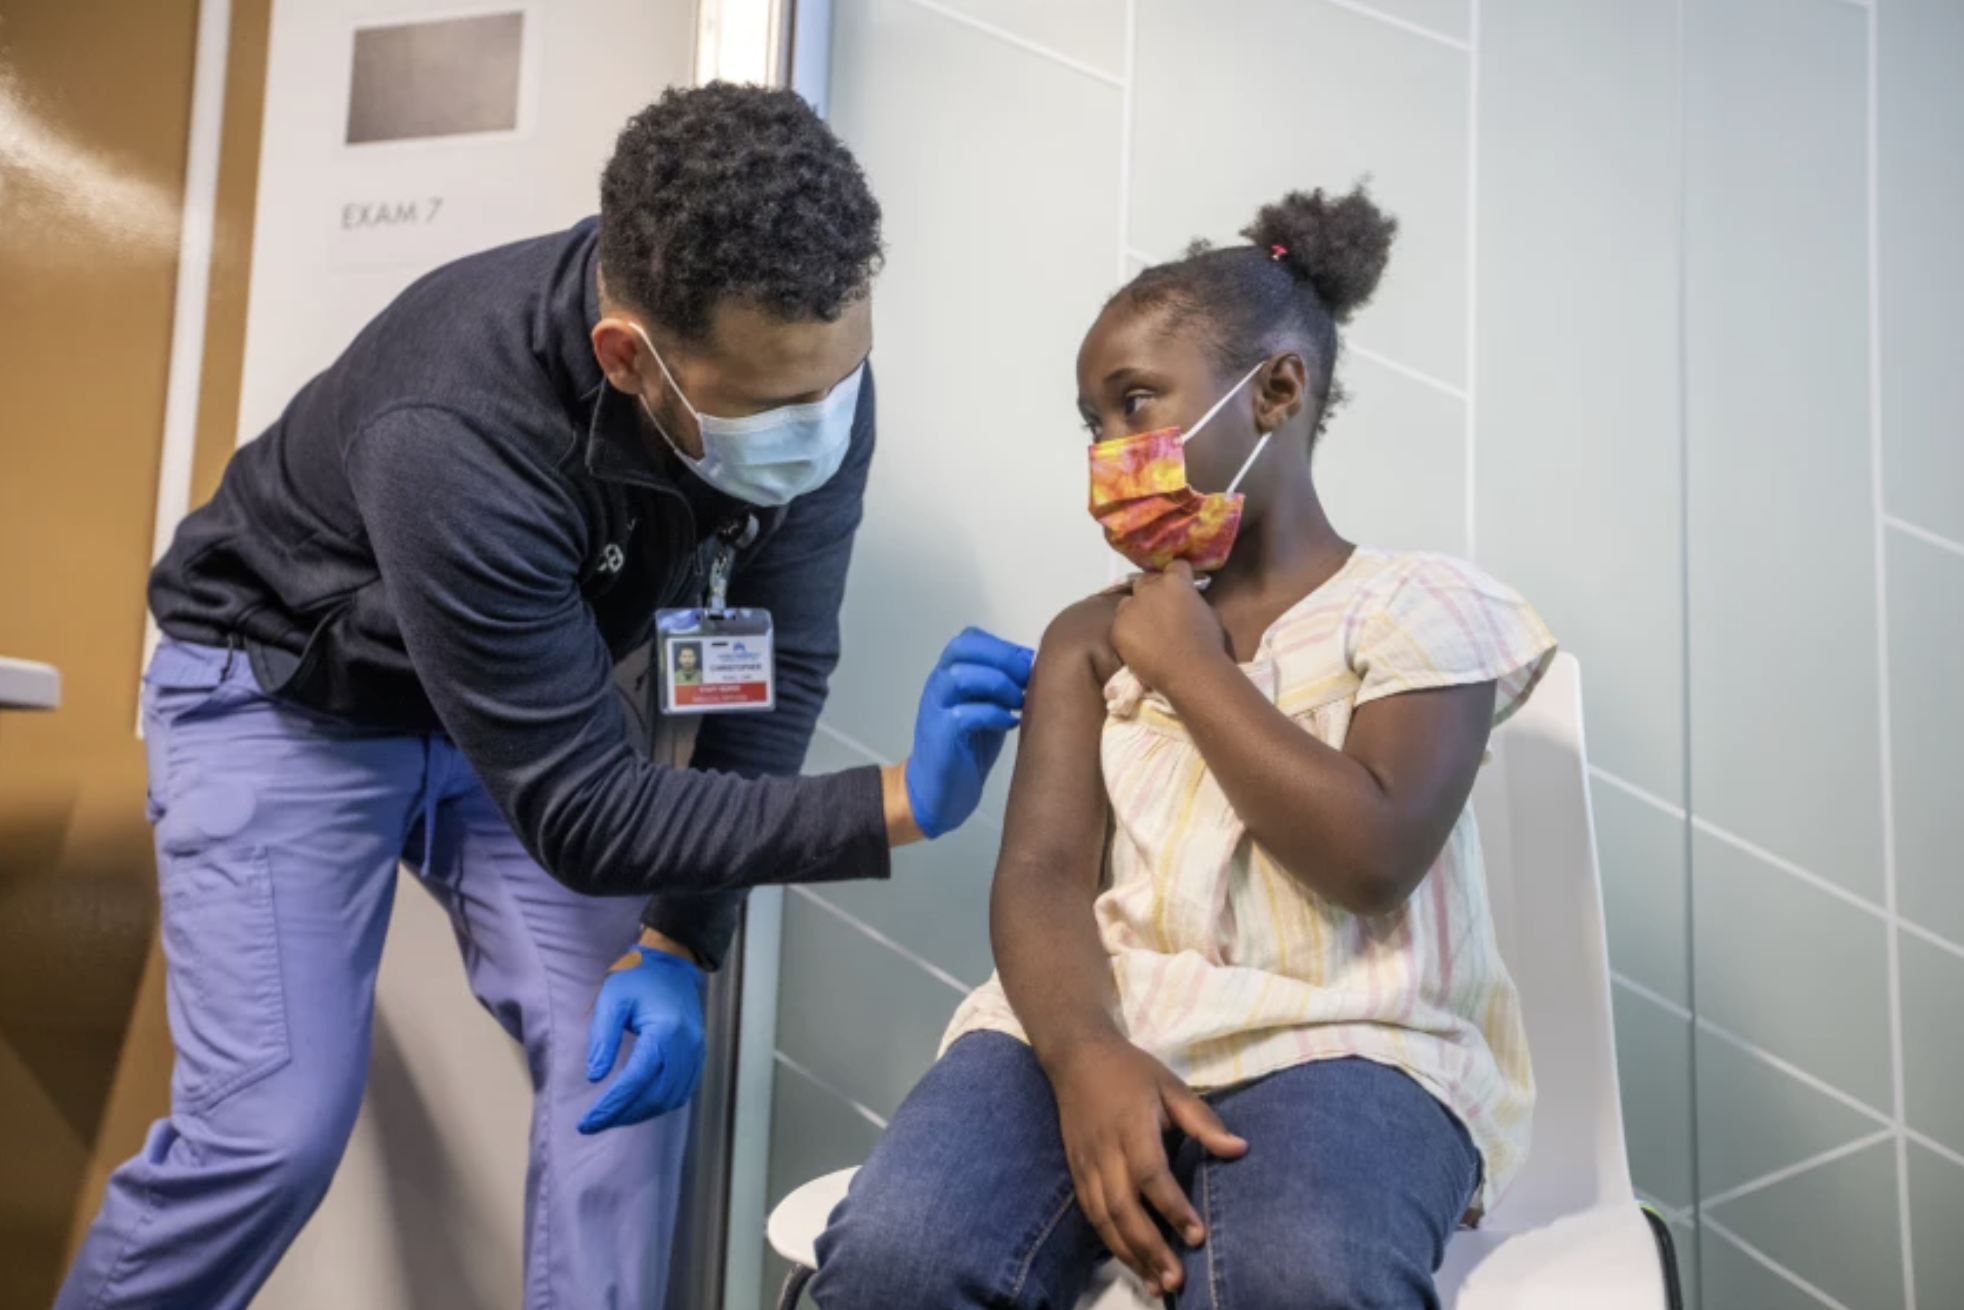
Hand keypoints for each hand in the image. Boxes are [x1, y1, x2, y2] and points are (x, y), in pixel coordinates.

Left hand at [578, 944, 705, 1133]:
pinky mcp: (697, 1055)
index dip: (610, 1106)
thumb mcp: (611, 1000)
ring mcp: (695, 1052)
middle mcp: (685, 1047)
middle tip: (594, 1124)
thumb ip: (602, 1039)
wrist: (673, 963)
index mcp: (664, 1032)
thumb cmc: (638, 978)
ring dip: (640, 1113)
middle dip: (622, 1116)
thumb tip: (595, 1077)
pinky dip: (658, 1104)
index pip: (635, 1081)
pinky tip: (638, 1106)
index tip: (586, 1122)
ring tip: (612, 1117)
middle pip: (654, 1096)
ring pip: (670, 1099)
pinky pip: (681, 1091)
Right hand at [903, 627, 1034, 837]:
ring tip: (1018, 700)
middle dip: (1002, 657)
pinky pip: (964, 714)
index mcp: (949, 674)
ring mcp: (935, 708)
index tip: (1028, 662)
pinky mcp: (940, 734)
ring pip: (960, 676)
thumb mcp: (988, 707)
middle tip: (1026, 677)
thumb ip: (1003, 687)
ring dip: (998, 684)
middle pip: (963, 647)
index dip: (1003, 645)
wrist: (939, 791)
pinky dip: (994, 714)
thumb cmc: (966, 749)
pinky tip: (1010, 723)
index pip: (970, 638)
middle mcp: (938, 685)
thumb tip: (1034, 667)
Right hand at [1049, 1036, 1247, 1295]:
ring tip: (1157, 1285)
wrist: (1076, 1057)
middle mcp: (1104, 1150)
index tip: (1197, 1235)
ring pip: (1104, 1219)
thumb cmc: (1132, 1071)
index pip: (1150, 1173)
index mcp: (1131, 1126)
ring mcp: (1085, 1164)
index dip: (1172, 1207)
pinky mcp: (1076, 1172)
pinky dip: (1111, 1244)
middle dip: (1149, 1247)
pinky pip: (1091, 1215)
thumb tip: (1240, 1150)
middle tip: (1176, 1280)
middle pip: (1123, 1207)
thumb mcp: (1171, 1086)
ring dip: (1130, 1255)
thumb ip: (1203, 1121)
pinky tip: (1133, 1264)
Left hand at [1110, 560, 1229, 694]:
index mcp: (1175, 581)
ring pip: (1129, 602)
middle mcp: (1149, 589)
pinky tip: (1139, 644)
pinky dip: (1127, 630)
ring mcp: (1130, 608)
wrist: (1190, 672)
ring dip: (1137, 609)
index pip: (1175, 566)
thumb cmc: (1207, 644)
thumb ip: (1194, 599)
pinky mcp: (1117, 628)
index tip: (1182, 587)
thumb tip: (1188, 600)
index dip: (1180, 576)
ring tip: (1147, 628)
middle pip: (1147, 581)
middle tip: (1162, 610)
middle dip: (1155, 591)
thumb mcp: (1209, 612)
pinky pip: (1120, 624)